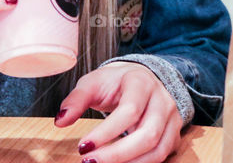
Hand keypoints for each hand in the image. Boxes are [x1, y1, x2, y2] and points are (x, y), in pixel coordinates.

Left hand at [55, 62, 182, 162]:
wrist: (143, 77)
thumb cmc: (116, 82)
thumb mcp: (94, 82)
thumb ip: (76, 100)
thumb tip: (60, 121)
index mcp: (141, 82)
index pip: (129, 111)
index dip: (106, 132)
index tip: (82, 147)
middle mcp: (162, 100)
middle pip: (147, 134)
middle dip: (117, 155)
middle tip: (90, 162)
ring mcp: (171, 119)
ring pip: (157, 150)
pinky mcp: (173, 135)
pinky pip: (159, 157)